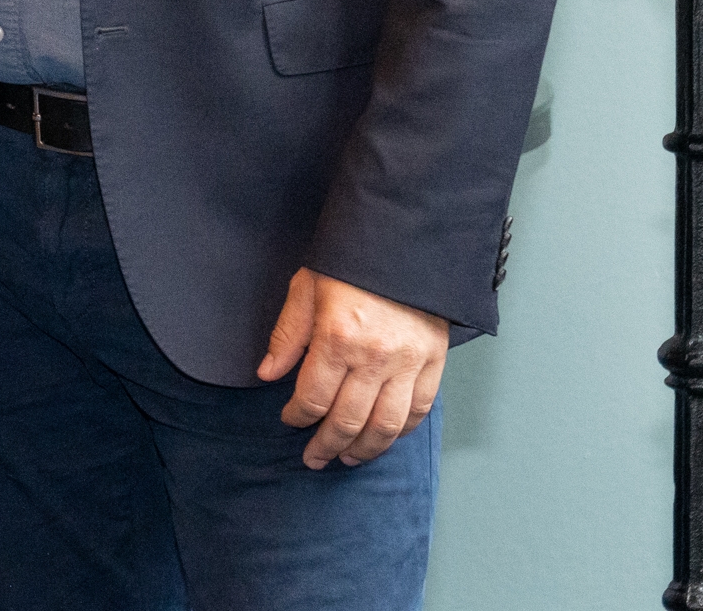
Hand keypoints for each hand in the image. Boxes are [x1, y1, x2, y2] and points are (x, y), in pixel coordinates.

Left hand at [259, 268, 448, 467]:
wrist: (405, 242)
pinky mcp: (434, 363)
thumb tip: (268, 374)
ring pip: (386, 426)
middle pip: (348, 420)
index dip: (298, 416)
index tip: (290, 420)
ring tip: (348, 459)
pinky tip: (384, 438)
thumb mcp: (306, 288)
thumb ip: (288, 335)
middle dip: (326, 445)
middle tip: (313, 459)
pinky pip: (418, 410)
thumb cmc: (350, 262)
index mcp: (338, 338)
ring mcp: (409, 363)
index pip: (313, 397)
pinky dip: (400, 431)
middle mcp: (375, 358)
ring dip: (365, 449)